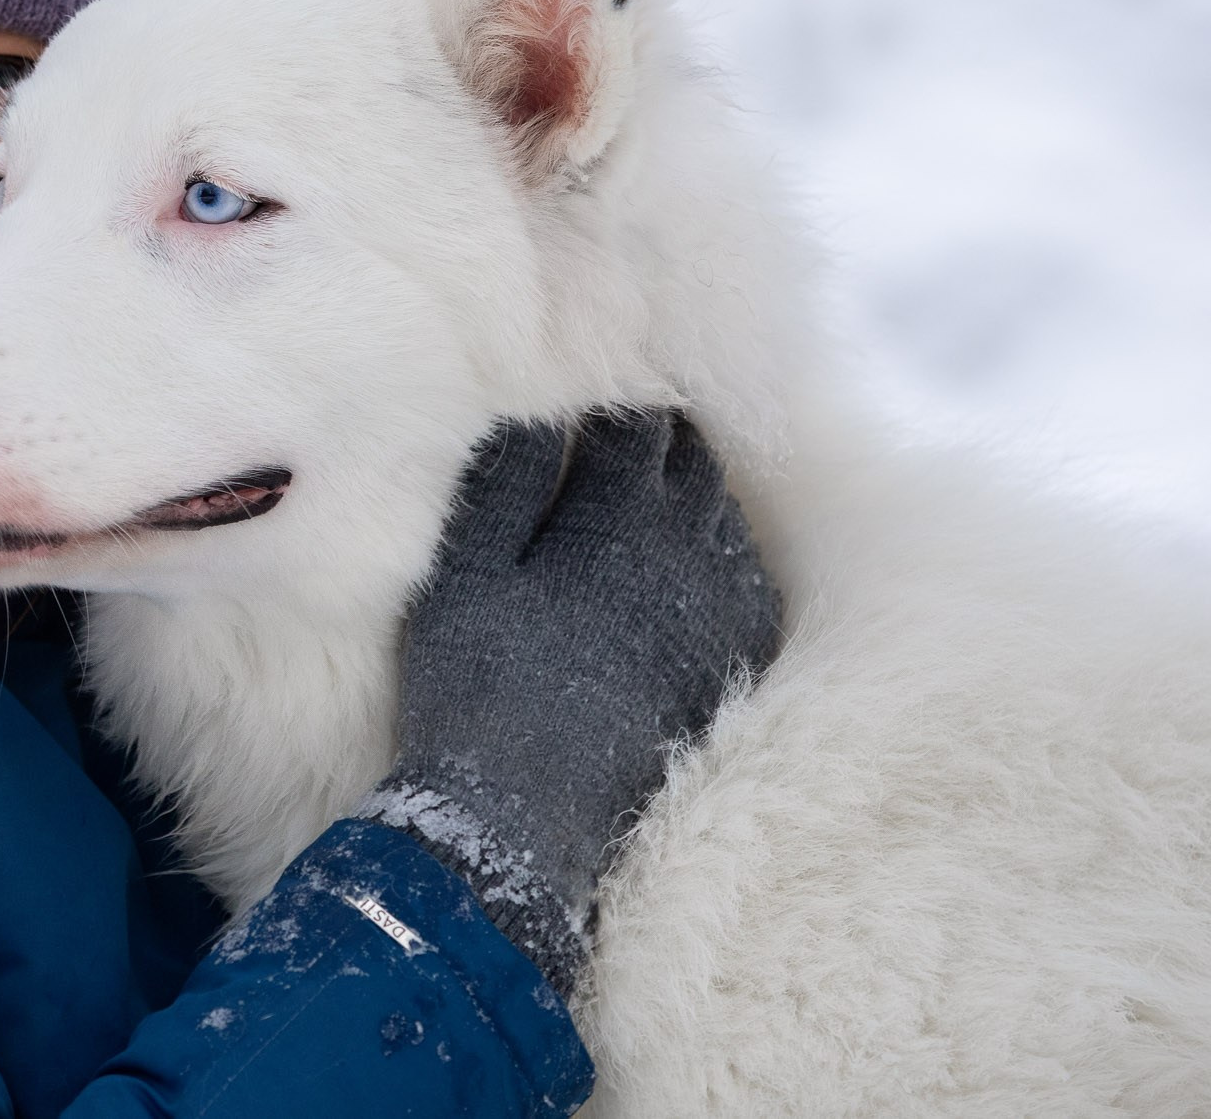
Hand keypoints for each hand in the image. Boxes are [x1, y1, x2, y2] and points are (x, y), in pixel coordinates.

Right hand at [357, 410, 781, 997]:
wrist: (528, 817)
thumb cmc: (479, 687)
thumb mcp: (465, 575)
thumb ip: (504, 483)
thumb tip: (539, 414)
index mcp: (621, 517)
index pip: (635, 425)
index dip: (610, 403)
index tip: (585, 394)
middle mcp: (690, 552)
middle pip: (692, 461)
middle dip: (658, 436)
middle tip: (620, 427)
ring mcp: (723, 610)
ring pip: (723, 517)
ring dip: (690, 491)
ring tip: (650, 486)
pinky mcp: (733, 663)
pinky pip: (744, 579)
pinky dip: (717, 553)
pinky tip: (686, 563)